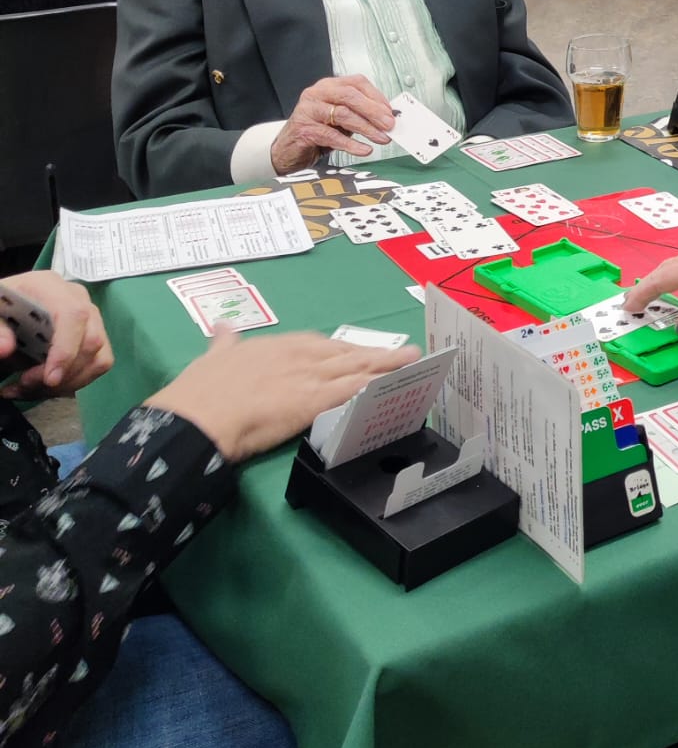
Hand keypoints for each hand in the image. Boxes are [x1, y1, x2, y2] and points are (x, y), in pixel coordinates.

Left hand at [0, 271, 111, 398]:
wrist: (6, 308)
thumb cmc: (3, 308)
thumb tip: (5, 349)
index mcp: (50, 287)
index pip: (74, 315)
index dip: (66, 349)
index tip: (49, 379)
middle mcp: (77, 299)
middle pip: (92, 341)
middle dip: (62, 374)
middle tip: (26, 385)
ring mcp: (90, 317)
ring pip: (98, 358)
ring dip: (66, 383)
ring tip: (31, 388)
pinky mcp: (94, 334)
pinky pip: (98, 364)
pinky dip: (73, 383)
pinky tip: (44, 386)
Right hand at [147, 330, 420, 462]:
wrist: (193, 417)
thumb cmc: (197, 394)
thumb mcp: (210, 358)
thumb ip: (223, 344)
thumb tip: (223, 329)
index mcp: (273, 346)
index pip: (318, 345)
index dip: (342, 350)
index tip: (358, 352)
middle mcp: (296, 356)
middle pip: (345, 353)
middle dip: (376, 354)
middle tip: (405, 352)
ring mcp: (306, 378)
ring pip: (356, 368)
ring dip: (387, 366)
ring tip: (413, 362)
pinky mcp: (312, 401)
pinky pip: (351, 392)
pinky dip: (374, 388)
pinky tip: (393, 388)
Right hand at [270, 74, 396, 175]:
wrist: (289, 150)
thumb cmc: (316, 132)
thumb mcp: (341, 120)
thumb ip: (360, 115)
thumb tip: (387, 118)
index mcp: (329, 86)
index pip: (356, 83)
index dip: (376, 96)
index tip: (391, 111)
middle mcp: (317, 94)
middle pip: (350, 96)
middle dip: (373, 111)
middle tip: (389, 125)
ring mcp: (308, 110)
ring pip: (342, 114)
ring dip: (366, 128)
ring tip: (381, 138)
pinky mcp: (304, 129)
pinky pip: (332, 135)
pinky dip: (351, 144)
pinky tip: (364, 149)